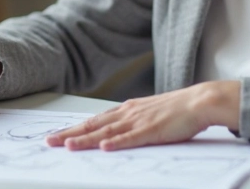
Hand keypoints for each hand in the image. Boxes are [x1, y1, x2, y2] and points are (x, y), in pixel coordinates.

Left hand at [45, 81, 239, 150]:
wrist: (200, 101)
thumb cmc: (177, 110)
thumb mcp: (148, 114)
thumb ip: (132, 123)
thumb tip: (115, 134)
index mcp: (126, 110)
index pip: (94, 121)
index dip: (74, 129)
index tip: (57, 134)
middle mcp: (128, 113)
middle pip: (93, 125)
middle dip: (70, 134)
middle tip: (49, 141)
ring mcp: (139, 121)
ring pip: (106, 132)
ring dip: (86, 140)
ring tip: (68, 146)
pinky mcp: (152, 130)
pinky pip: (131, 138)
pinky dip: (116, 142)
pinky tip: (103, 147)